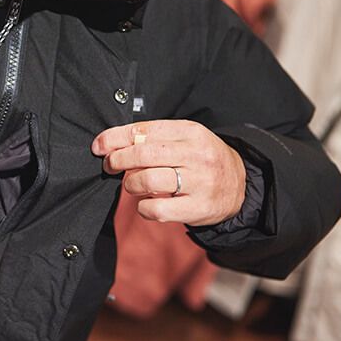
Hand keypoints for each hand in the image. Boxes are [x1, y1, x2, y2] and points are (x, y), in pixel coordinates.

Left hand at [91, 120, 245, 225]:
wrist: (241, 184)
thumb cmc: (201, 159)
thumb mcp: (185, 139)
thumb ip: (153, 138)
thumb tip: (110, 144)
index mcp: (190, 132)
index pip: (144, 130)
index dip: (115, 138)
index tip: (99, 146)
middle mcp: (197, 154)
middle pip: (143, 154)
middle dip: (118, 160)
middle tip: (110, 166)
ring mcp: (200, 182)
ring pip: (148, 180)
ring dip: (130, 183)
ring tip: (132, 184)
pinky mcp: (199, 208)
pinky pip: (157, 209)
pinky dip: (143, 208)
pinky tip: (146, 204)